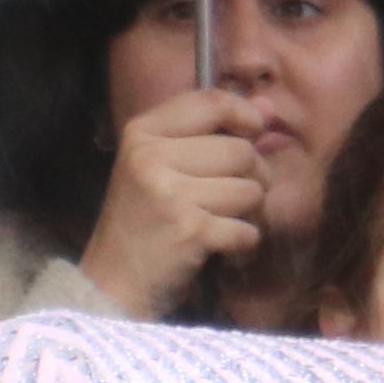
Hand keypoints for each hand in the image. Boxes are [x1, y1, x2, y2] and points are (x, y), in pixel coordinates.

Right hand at [77, 87, 268, 318]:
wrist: (113, 282)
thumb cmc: (145, 221)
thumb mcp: (163, 167)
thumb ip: (214, 133)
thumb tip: (270, 107)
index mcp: (142, 132)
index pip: (210, 101)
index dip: (245, 113)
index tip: (256, 131)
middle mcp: (151, 156)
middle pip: (241, 150)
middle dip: (254, 177)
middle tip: (233, 199)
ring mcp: (169, 193)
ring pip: (251, 190)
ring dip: (249, 214)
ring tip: (222, 225)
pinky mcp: (188, 229)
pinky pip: (248, 229)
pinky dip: (243, 246)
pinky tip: (222, 251)